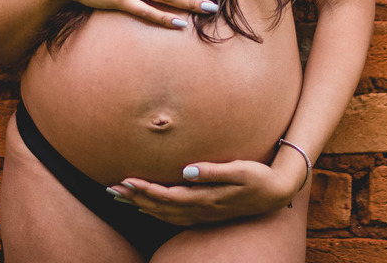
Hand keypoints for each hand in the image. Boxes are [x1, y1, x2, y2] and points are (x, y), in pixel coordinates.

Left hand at [107, 159, 304, 224]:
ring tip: (120, 197)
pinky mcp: (205, 212)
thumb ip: (213, 171)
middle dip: (134, 198)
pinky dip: (156, 212)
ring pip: (164, 214)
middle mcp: (200, 209)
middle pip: (160, 207)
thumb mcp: (240, 170)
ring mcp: (202, 213)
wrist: (275, 193)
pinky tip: (146, 208)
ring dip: (140, 206)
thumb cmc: (258, 177)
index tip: (125, 180)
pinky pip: (173, 216)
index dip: (145, 190)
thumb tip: (187, 170)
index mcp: (205, 198)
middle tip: (111, 189)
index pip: (168, 196)